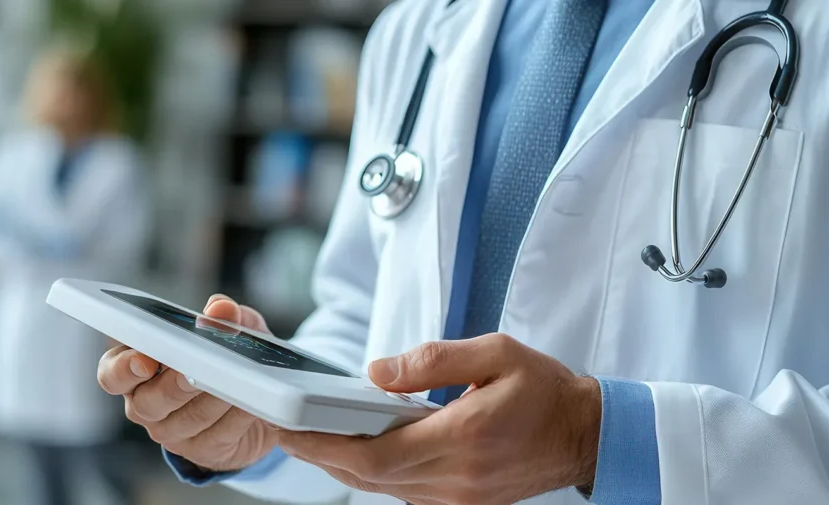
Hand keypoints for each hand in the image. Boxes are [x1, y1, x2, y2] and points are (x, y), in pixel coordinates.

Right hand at [97, 294, 278, 471]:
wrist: (254, 400)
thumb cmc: (224, 357)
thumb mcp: (228, 330)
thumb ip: (222, 315)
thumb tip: (220, 308)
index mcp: (136, 367)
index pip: (112, 373)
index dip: (123, 368)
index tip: (145, 360)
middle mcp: (145, 403)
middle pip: (146, 402)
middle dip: (174, 385)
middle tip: (195, 372)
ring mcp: (170, 431)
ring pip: (185, 419)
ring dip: (212, 399)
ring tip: (235, 381)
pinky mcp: (200, 450)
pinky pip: (215, 436)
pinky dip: (235, 417)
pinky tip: (250, 403)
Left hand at [277, 333, 601, 504]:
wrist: (585, 434)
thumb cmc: (544, 389)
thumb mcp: (496, 353)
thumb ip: (433, 361)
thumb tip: (378, 371)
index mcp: (462, 437)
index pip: (375, 453)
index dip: (324, 443)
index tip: (289, 426)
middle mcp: (455, 477)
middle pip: (366, 476)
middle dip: (318, 454)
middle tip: (282, 429)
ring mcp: (457, 497)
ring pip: (380, 488)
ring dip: (339, 465)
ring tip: (306, 437)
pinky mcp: (460, 501)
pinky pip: (401, 492)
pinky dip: (370, 474)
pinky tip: (352, 452)